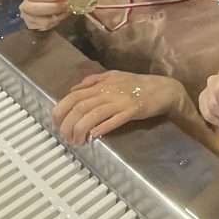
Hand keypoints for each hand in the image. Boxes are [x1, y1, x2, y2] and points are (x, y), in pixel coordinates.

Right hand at [19, 0, 69, 29]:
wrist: (40, 11)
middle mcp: (25, 6)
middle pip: (36, 8)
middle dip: (54, 7)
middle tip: (66, 5)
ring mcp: (28, 18)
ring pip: (43, 20)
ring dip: (57, 16)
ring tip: (66, 11)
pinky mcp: (33, 27)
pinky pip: (46, 26)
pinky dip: (56, 21)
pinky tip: (61, 16)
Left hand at [52, 71, 182, 145]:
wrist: (163, 88)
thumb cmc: (137, 83)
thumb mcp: (113, 75)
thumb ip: (92, 80)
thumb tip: (73, 88)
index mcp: (101, 84)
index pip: (73, 96)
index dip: (61, 110)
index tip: (56, 124)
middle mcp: (108, 91)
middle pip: (80, 107)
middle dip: (68, 124)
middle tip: (66, 138)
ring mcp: (120, 101)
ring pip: (94, 115)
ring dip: (82, 130)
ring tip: (77, 142)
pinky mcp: (132, 110)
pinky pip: (115, 119)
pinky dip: (103, 127)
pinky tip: (95, 135)